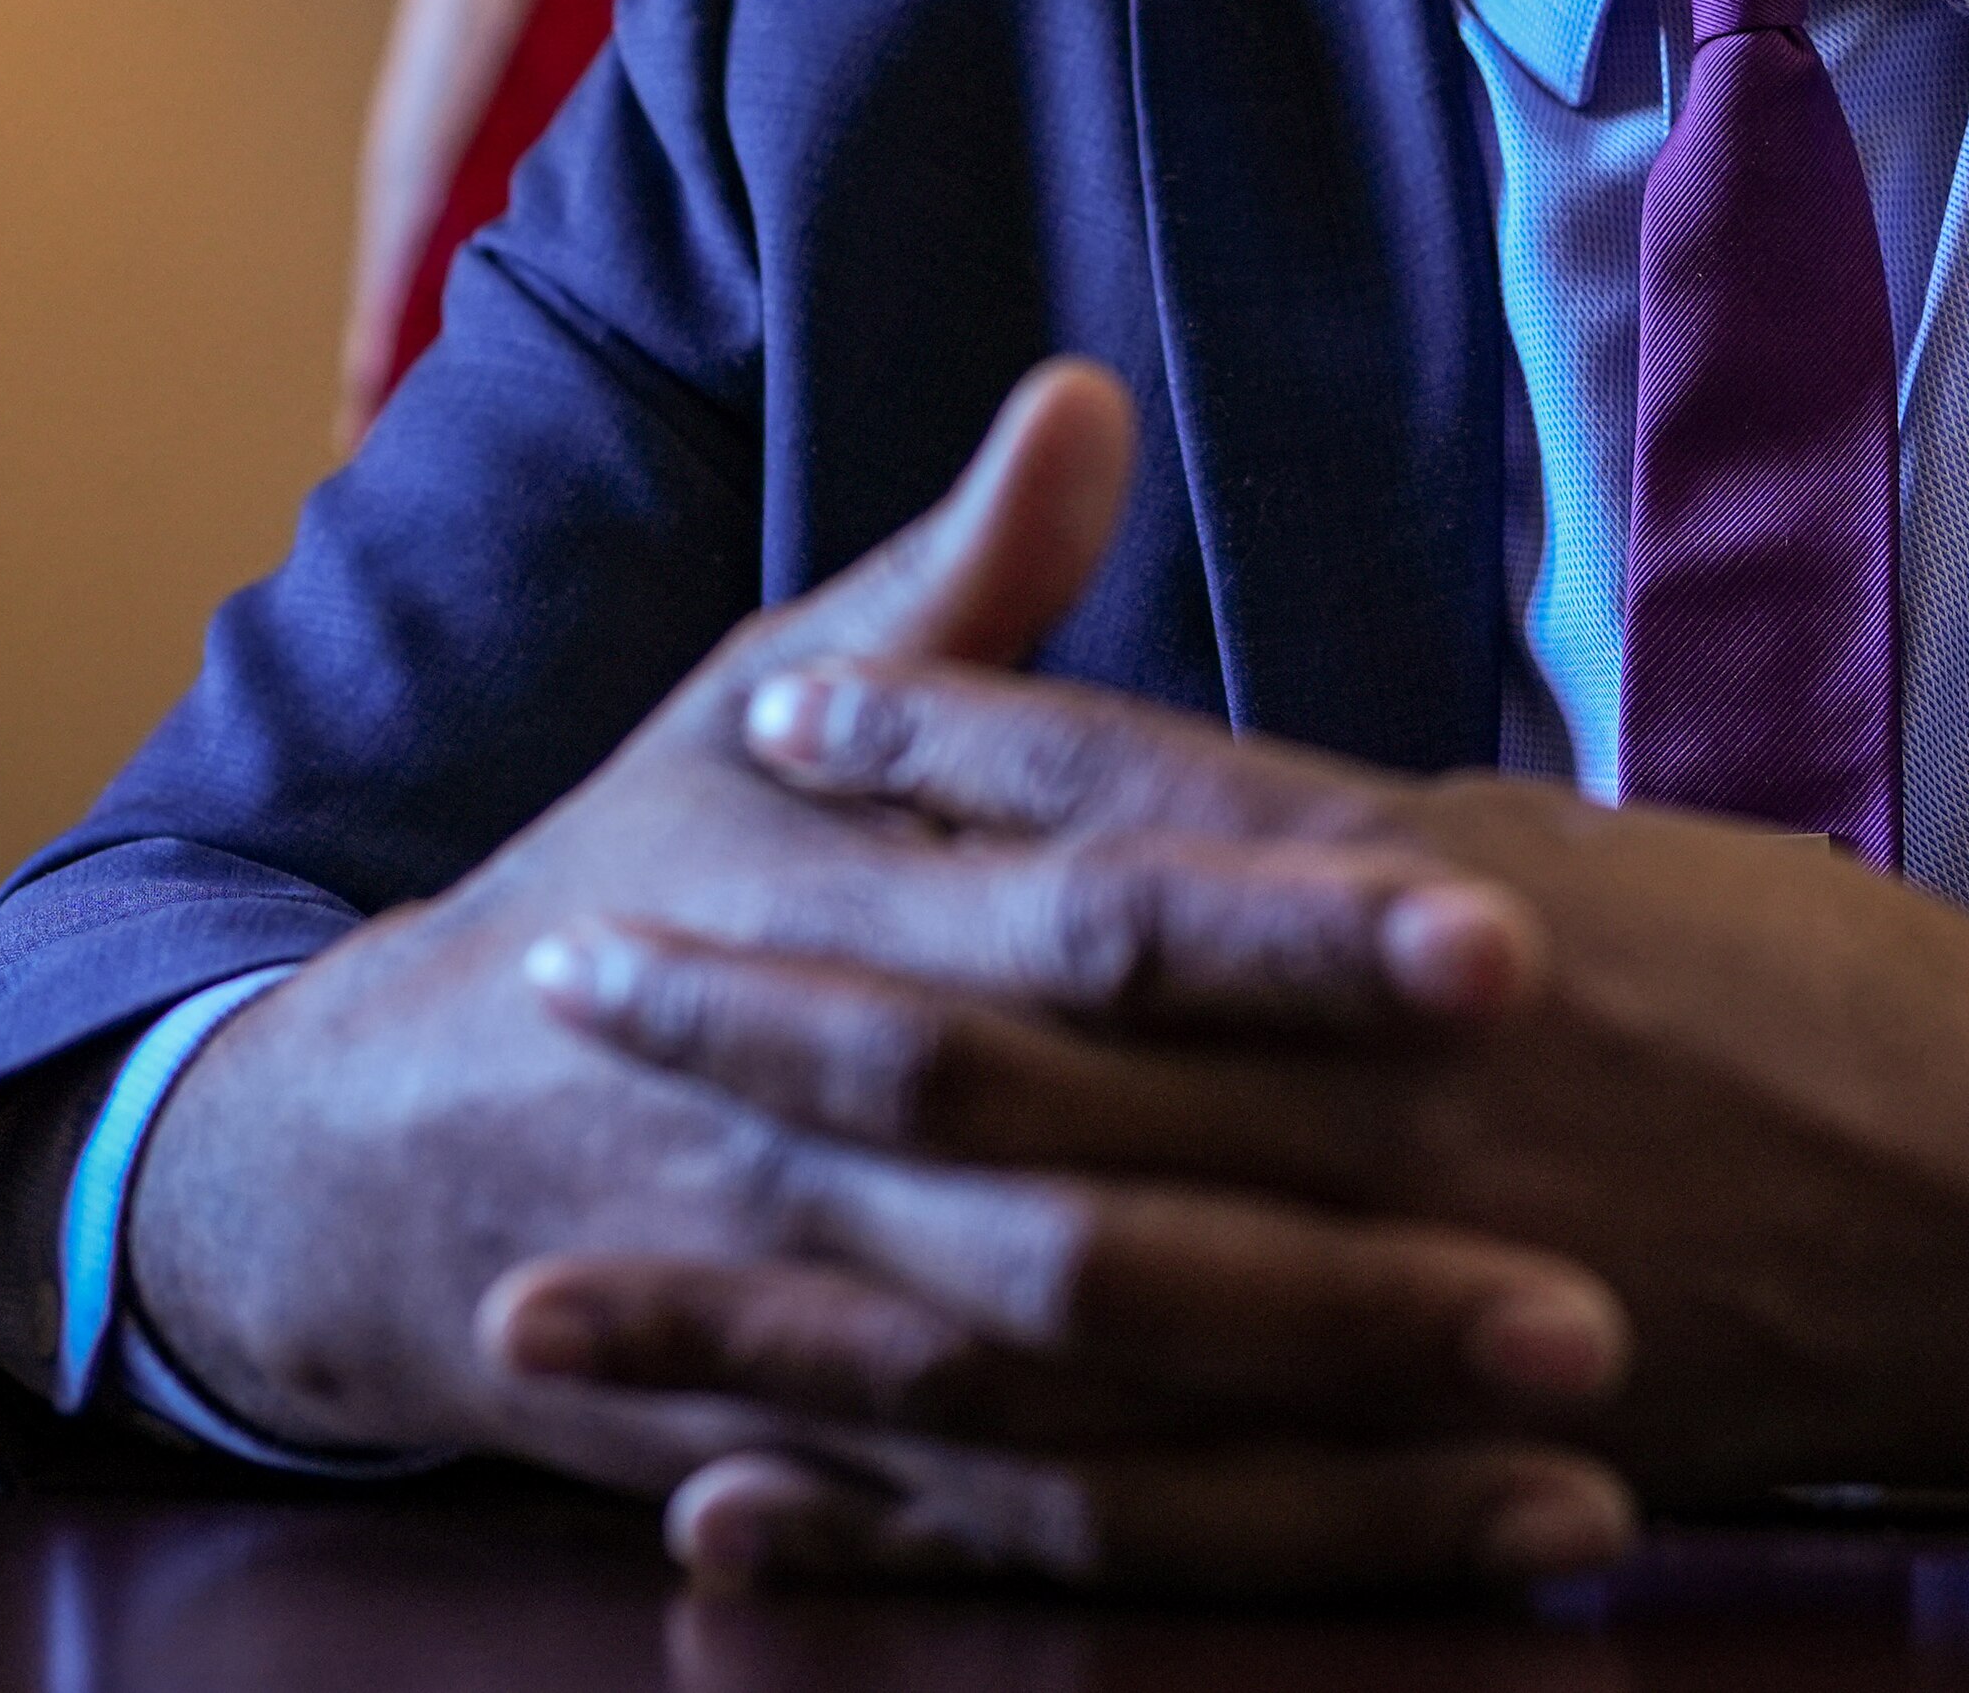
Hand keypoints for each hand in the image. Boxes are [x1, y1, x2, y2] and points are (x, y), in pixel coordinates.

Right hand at [124, 362, 1645, 1588]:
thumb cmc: (631, 881)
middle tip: (1600, 1284)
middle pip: (1119, 1226)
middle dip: (1355, 1272)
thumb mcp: (754, 704)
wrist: (367, 1152)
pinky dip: (1231, 1577)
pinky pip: (1056, 1558)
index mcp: (858, 931)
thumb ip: (952, 587)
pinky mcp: (851, 1481)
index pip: (1103, 928)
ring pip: (1107, 1433)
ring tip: (1585, 1471)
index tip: (1505, 936)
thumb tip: (1080, 394)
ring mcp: (841, 1345)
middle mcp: (846, 1159)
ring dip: (1339, 1474)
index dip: (1297, 934)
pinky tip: (1433, 1567)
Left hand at [516, 660, 1968, 1530]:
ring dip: (761, 1310)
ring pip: (1009, 1321)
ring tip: (543, 1301)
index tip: (761, 716)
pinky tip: (744, 1510)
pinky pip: (1120, 1524)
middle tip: (565, 971)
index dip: (932, 756)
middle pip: (1011, 1061)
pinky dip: (915, 1520)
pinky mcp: (1406, 1470)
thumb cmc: (1840, 1011)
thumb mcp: (1598, 859)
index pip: (1124, 822)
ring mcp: (1386, 1309)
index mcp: (1435, 922)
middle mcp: (1383, 1110)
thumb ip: (1354, 851)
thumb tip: (1143, 808)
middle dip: (767, 1022)